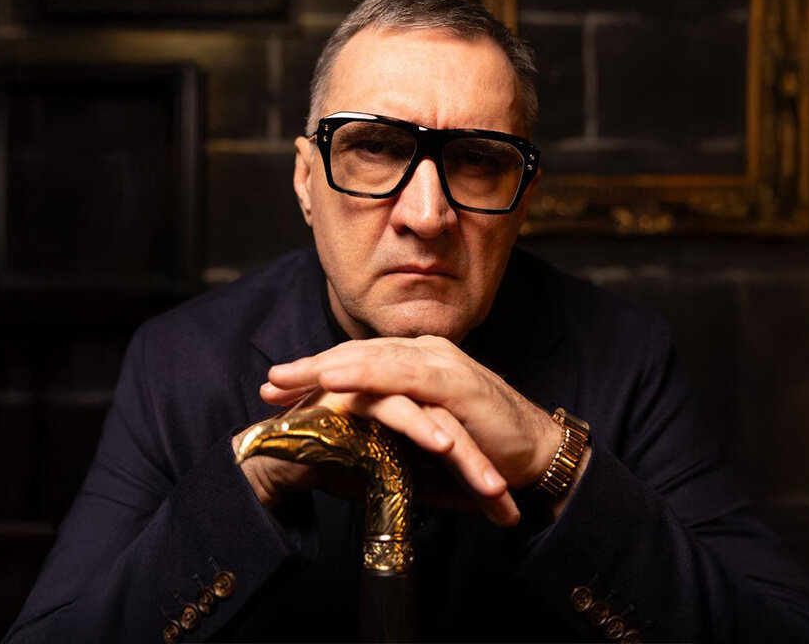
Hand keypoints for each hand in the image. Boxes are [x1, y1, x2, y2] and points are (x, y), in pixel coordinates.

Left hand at [259, 335, 564, 524]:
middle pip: (358, 352)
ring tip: (289, 377)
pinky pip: (403, 373)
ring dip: (327, 366)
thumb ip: (388, 438)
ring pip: (374, 356)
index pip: (359, 360)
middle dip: (311, 366)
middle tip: (269, 380)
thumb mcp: (424, 444)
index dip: (317, 371)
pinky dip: (367, 373)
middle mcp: (427, 354)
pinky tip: (336, 379)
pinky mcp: (456, 382)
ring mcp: (442, 363)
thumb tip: (342, 454)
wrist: (538, 457)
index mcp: (418, 363)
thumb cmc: (482, 453)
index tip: (276, 385)